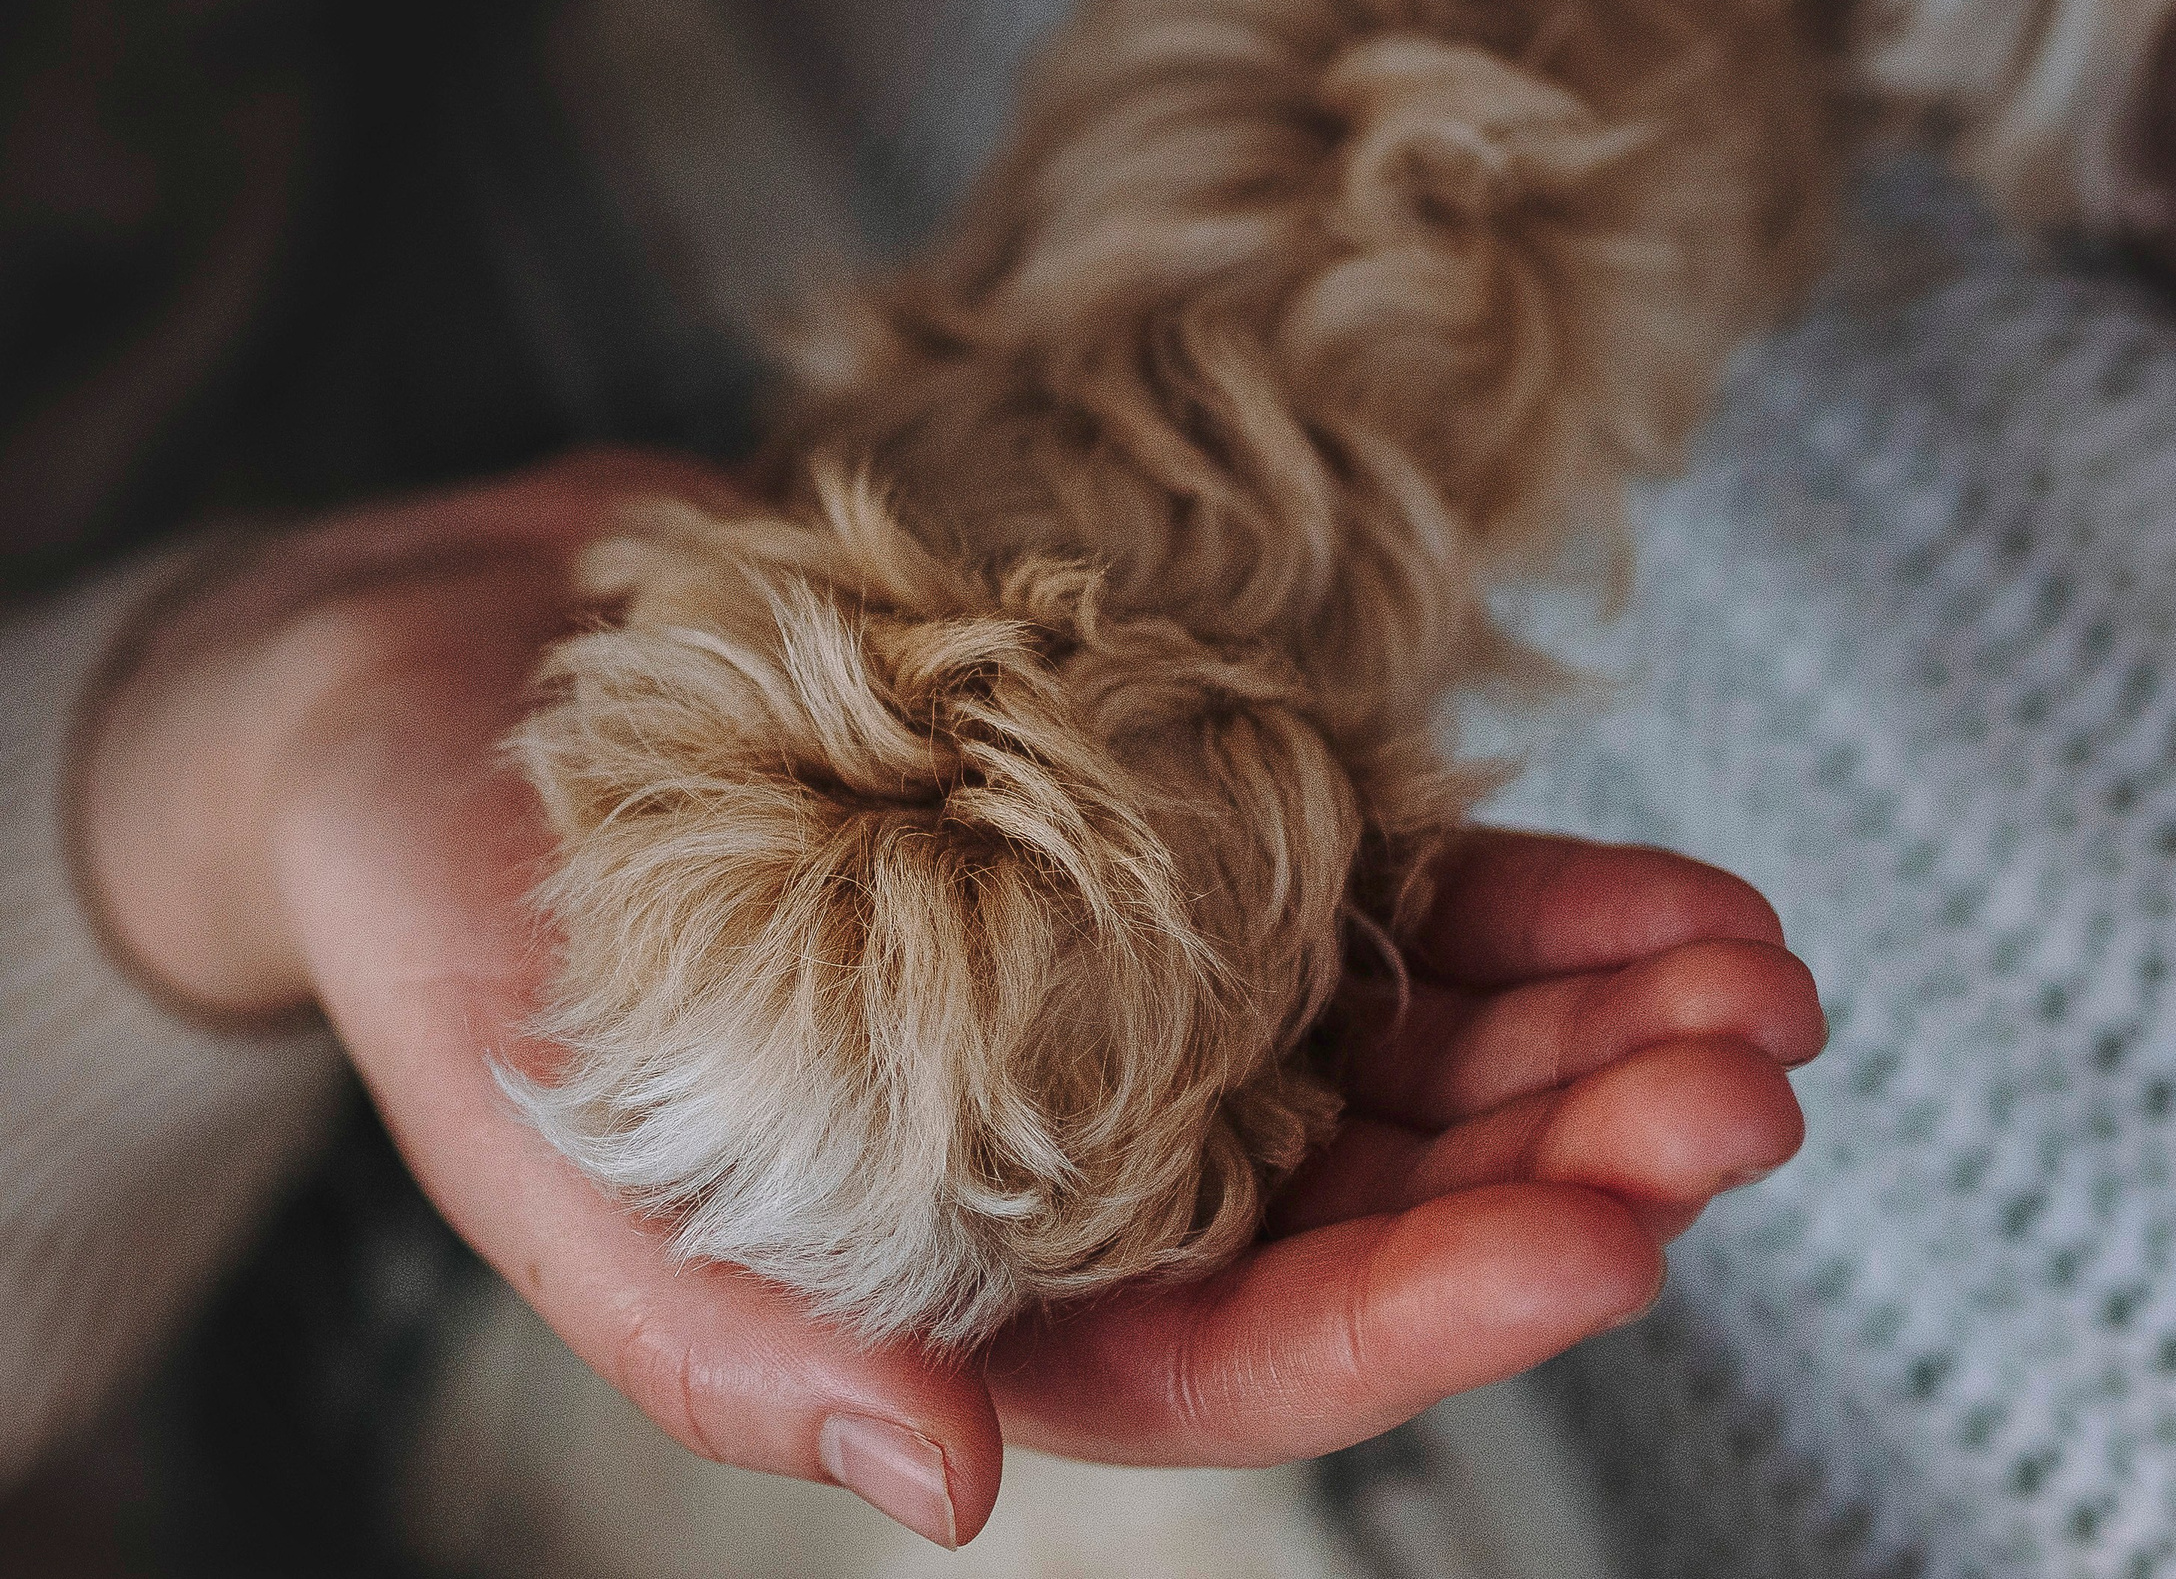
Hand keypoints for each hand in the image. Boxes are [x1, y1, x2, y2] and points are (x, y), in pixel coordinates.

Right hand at [81, 453, 1824, 1546]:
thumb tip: (954, 1490)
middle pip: (1369, 1199)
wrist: (427, 686)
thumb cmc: (453, 941)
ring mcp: (1134, 989)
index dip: (1425, 1313)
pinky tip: (1660, 888)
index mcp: (957, 1285)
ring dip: (1588, 1029)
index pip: (1233, 1353)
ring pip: (1410, 1051)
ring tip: (1750, 983)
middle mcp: (1079, 1152)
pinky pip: (1375, 885)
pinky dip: (1522, 895)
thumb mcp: (554, 1157)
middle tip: (1735, 1083)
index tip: (1601, 1236)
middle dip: (1566, 1157)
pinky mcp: (1151, 831)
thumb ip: (738, 1348)